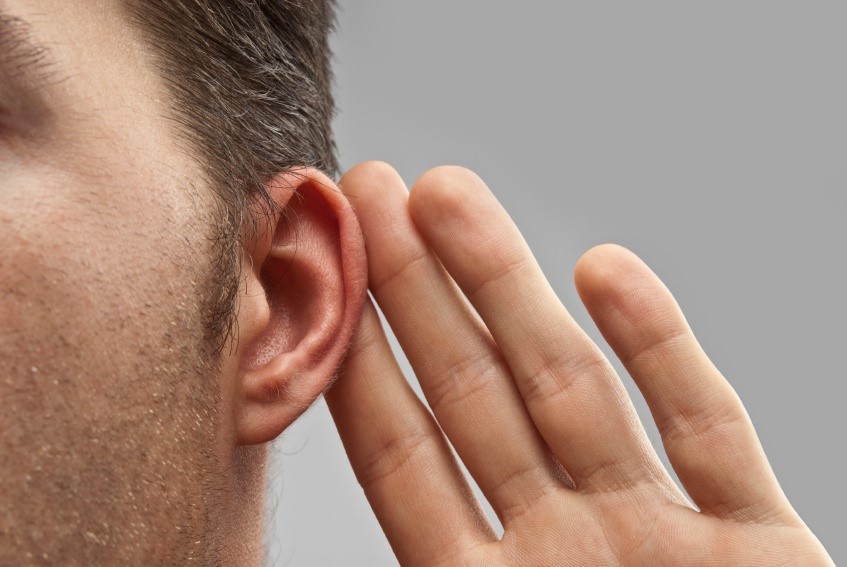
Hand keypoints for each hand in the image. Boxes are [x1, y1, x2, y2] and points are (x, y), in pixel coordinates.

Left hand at [326, 162, 831, 565]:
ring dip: (510, 289)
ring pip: (572, 387)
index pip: (402, 459)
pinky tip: (605, 269)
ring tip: (450, 194)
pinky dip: (660, 346)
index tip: (321, 276)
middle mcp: (566, 551)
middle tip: (374, 194)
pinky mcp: (763, 548)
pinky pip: (706, 425)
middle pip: (475, 397)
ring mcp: (662, 539)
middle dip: (420, 292)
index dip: (359, 361)